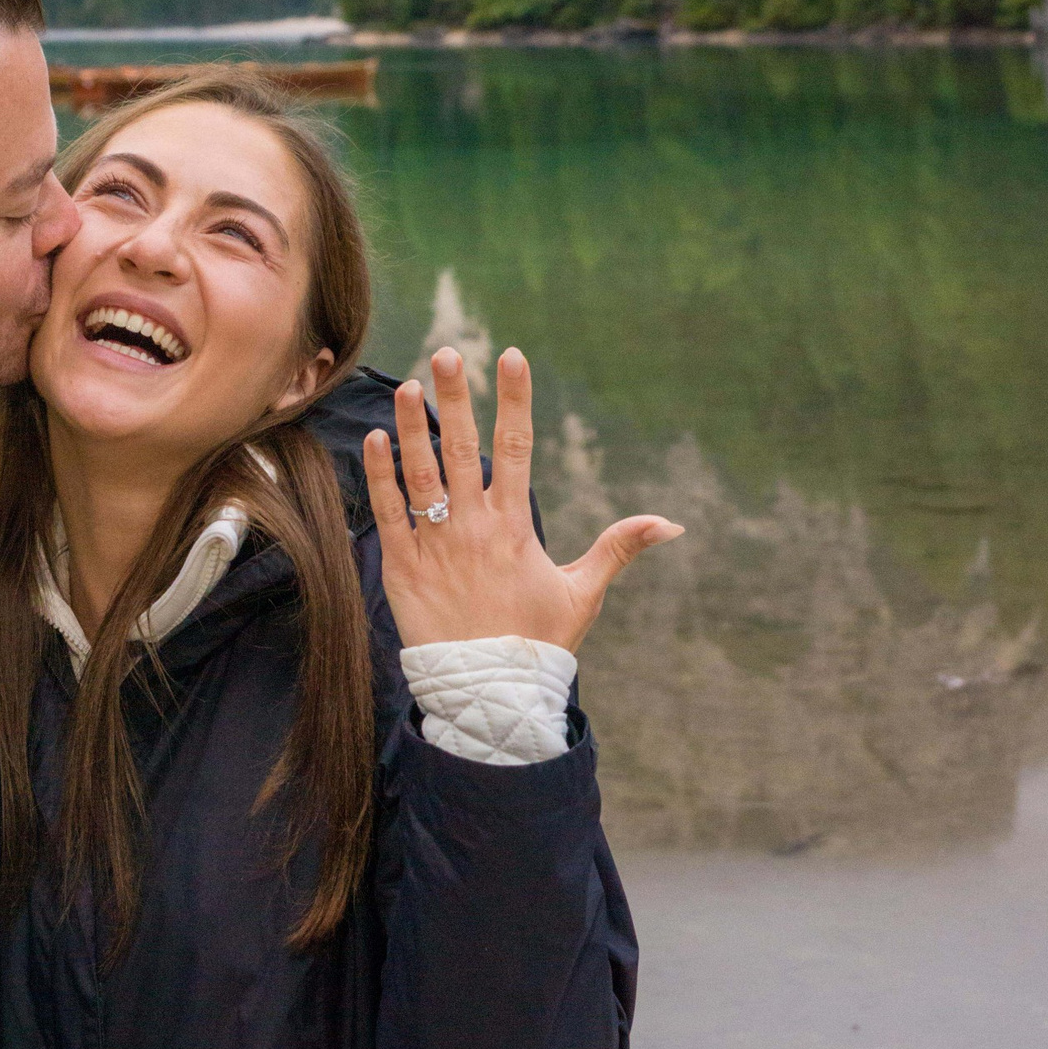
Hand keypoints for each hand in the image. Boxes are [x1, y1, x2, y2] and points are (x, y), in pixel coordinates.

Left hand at [364, 345, 679, 652]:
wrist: (490, 695)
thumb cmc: (539, 642)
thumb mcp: (583, 593)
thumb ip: (619, 548)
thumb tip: (671, 523)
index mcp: (515, 526)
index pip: (517, 448)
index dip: (515, 400)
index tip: (510, 356)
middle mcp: (473, 526)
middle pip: (463, 448)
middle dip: (456, 398)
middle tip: (447, 353)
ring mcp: (435, 544)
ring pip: (420, 473)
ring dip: (411, 427)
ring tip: (406, 386)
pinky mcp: (402, 567)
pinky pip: (387, 513)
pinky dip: (380, 476)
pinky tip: (375, 440)